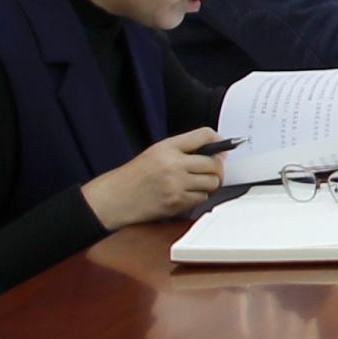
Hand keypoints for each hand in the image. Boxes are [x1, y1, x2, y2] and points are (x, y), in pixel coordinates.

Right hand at [82, 127, 231, 230]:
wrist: (115, 198)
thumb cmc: (134, 176)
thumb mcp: (156, 152)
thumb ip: (184, 149)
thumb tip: (217, 152)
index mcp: (167, 148)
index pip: (204, 135)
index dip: (218, 140)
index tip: (223, 146)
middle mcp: (173, 165)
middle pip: (214, 163)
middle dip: (216, 168)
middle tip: (210, 170)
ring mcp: (175, 185)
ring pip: (212, 183)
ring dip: (208, 184)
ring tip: (195, 183)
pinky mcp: (176, 203)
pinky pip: (202, 199)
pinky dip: (198, 197)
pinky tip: (185, 194)